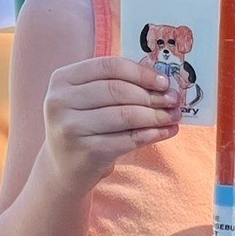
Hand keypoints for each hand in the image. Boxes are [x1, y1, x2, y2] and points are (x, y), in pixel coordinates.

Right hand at [42, 56, 182, 191]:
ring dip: (156, 115)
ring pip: (125, 115)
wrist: (63, 168)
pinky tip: (165, 132)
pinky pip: (127, 139)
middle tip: (174, 99)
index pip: (108, 66)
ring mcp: (71, 128)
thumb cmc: (83, 125)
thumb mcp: (87, 98)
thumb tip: (161, 80)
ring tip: (174, 116)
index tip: (164, 80)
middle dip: (151, 94)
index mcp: (62, 79)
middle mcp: (60, 101)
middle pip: (117, 90)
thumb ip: (116, 83)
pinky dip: (151, 134)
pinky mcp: (86, 152)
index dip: (140, 72)